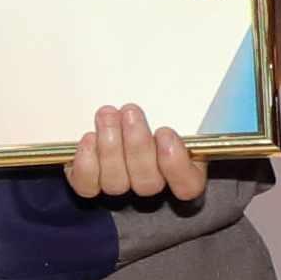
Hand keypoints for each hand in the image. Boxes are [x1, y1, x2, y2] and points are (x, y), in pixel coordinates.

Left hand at [55, 105, 201, 203]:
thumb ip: (181, 111)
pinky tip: (90, 139)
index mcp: (180, 169)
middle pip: (148, 183)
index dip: (176, 164)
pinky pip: (87, 185)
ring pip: (116, 182)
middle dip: (137, 145)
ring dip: (110, 147)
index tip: (165, 131)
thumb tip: (193, 93)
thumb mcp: (171, 108)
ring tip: (108, 115)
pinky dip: (87, 163)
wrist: (115, 114)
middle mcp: (150, 183)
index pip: (188, 186)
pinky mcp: (91, 183)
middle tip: (131, 112)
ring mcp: (119, 186)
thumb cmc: (146, 112)